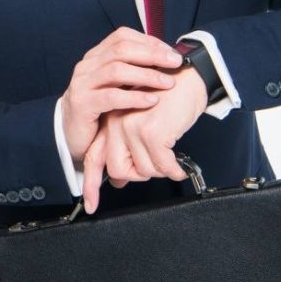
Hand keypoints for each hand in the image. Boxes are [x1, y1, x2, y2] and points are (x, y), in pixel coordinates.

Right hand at [60, 27, 185, 165]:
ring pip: (116, 70)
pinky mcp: (82, 104)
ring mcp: (82, 84)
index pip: (122, 36)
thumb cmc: (100, 109)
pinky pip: (111, 97)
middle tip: (175, 63)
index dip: (149, 41)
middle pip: (121, 49)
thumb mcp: (115, 85)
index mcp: (95, 56)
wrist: (71, 134)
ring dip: (147, 75)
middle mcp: (87, 65)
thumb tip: (166, 59)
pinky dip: (134, 97)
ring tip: (168, 83)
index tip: (171, 52)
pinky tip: (151, 101)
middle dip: (152, 54)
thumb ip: (132, 71)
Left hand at [81, 67, 207, 211]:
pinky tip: (179, 165)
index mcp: (111, 121)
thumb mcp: (142, 122)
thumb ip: (126, 147)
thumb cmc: (169, 99)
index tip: (92, 206)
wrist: (188, 75)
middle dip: (140, 175)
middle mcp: (116, 123)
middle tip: (157, 166)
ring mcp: (132, 126)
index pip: (94, 157)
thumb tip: (117, 180)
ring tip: (171, 157)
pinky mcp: (152, 131)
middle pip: (119, 169)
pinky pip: (163, 166)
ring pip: (144, 170)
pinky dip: (174, 170)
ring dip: (162, 170)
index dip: (91, 184)